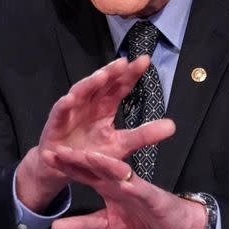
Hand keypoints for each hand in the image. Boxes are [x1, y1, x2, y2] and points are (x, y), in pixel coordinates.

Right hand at [16, 56, 176, 211]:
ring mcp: (71, 111)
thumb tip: (172, 126)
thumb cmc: (90, 152)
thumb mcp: (121, 145)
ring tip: (101, 76)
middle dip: (111, 72)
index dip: (131, 74)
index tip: (145, 60)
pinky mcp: (55, 124)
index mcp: (105, 106)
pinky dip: (64, 106)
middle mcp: (89, 104)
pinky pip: (60, 114)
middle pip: (101, 84)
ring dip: (89, 84)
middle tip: (124, 62)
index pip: (120, 86)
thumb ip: (144, 135)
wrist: (62, 168)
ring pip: (80, 93)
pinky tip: (69, 99)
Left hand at [44, 146, 206, 228]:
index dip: (65, 165)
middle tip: (58, 149)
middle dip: (77, 157)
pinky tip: (123, 180)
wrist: (172, 224)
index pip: (82, 172)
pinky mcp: (151, 194)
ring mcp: (134, 185)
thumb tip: (54, 228)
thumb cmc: (141, 219)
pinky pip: (139, 187)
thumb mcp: (106, 225)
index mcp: (106, 185)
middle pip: (96, 166)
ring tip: (88, 155)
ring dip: (103, 163)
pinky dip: (131, 184)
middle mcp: (118, 180)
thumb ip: (81, 225)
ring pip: (117, 170)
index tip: (46, 157)